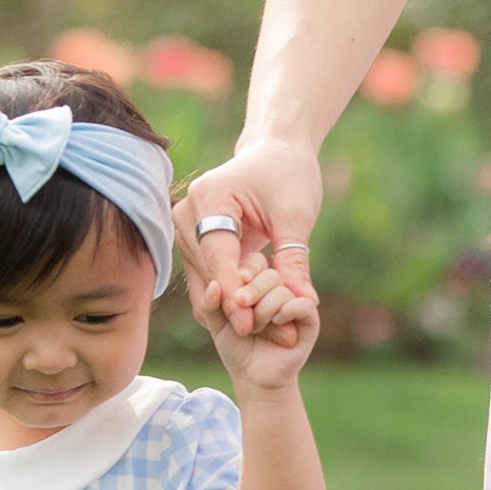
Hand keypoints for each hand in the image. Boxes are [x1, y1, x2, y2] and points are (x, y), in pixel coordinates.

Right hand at [177, 137, 321, 341]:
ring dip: (232, 307)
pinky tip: (254, 319)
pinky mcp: (195, 242)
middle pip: (207, 272)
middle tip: (265, 335)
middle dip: (235, 306)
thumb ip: (294, 258)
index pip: (217, 254)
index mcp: (209, 197)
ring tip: (266, 332)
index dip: (232, 292)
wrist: (276, 153)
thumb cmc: (288, 175)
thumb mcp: (296, 215)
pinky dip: (231, 297)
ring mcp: (187, 229)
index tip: (247, 324)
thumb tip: (303, 301)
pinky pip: (209, 277)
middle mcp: (187, 213)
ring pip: (205, 281)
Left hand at [192, 244, 320, 389]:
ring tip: (257, 328)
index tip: (235, 285)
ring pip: (283, 290)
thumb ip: (210, 304)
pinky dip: (288, 310)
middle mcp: (279, 289)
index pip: (256, 262)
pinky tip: (277, 321)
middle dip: (252, 290)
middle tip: (241, 303)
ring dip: (265, 309)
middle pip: (270, 274)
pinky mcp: (308, 319)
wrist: (255, 376)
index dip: (245, 271)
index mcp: (258, 283)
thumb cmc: (236, 347)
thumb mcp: (217, 323)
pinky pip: (303, 305)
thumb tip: (214, 285)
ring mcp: (295, 302)